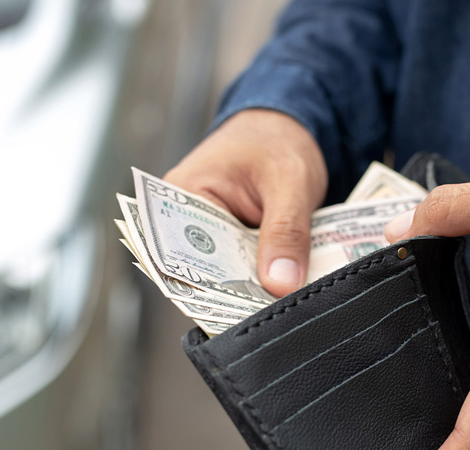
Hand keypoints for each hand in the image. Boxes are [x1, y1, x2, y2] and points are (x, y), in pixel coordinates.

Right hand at [164, 109, 327, 296]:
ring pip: (229, 276)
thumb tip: (281, 283)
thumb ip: (286, 231)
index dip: (209, 286)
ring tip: (282, 300)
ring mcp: (211, 236)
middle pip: (204, 272)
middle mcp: (185, 220)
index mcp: (179, 195)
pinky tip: (288, 285)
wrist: (290, 127)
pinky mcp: (234, 247)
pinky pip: (247, 271)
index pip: (179, 253)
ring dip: (256, 288)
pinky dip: (267, 277)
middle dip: (238, 293)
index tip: (240, 309)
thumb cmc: (277, 140)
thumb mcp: (289, 180)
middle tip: (271, 309)